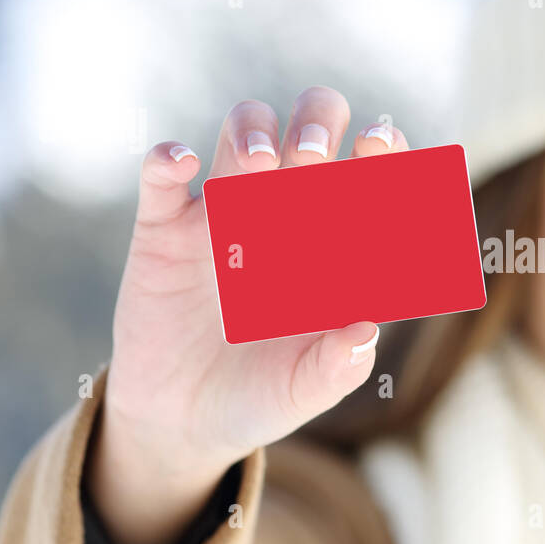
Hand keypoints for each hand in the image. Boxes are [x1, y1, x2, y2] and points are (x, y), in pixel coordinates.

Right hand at [89, 87, 409, 543]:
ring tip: (259, 166)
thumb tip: (365, 330)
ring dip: (253, 131)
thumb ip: (336, 367)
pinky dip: (167, 158)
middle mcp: (286, 212)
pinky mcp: (163, 228)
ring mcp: (225, 214)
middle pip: (310, 129)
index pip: (369, 175)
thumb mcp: (302, 393)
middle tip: (313, 157)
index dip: (383, 152)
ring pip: (244, 132)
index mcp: (335, 242)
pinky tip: (179, 164)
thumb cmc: (262, 397)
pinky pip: (161, 174)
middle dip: (317, 123)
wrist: (182, 421)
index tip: (382, 150)